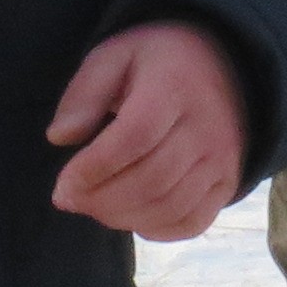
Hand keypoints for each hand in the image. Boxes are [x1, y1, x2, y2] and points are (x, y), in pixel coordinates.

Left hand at [47, 20, 247, 241]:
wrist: (226, 68)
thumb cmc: (158, 63)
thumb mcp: (115, 55)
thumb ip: (85, 92)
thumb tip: (58, 137)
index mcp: (174, 87)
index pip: (135, 138)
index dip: (95, 168)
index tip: (63, 184)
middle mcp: (206, 127)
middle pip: (151, 180)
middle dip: (100, 199)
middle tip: (70, 199)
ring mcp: (222, 159)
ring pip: (169, 207)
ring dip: (122, 218)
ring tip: (94, 207)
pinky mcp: (227, 183)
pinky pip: (193, 222)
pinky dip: (157, 231)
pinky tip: (132, 217)